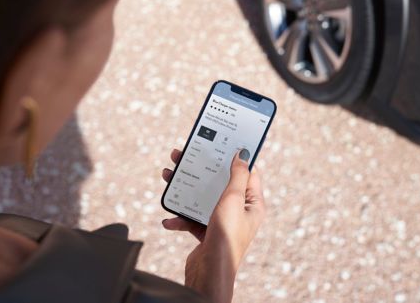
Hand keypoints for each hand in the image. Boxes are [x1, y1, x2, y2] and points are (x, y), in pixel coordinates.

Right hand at [161, 148, 265, 302]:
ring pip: (201, 198)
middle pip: (218, 183)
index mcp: (252, 204)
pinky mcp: (206, 233)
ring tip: (168, 176)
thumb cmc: (226, 238)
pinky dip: (180, 217)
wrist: (209, 275)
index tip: (219, 143)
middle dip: (199, 170)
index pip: (246, 173)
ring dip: (184, 189)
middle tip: (181, 155)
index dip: (233, 157)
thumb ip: (237, 176)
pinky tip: (169, 219)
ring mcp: (222, 222)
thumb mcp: (233, 200)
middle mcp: (238, 212)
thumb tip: (243, 154)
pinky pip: (191, 219)